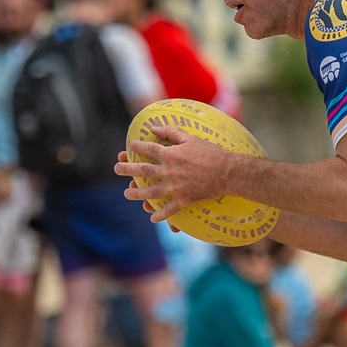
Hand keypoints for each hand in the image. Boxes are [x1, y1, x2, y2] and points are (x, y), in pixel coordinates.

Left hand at [113, 125, 237, 223]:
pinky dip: (161, 215)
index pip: (148, 149)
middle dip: (127, 169)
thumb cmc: (212, 153)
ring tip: (127, 193)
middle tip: (117, 168)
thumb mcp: (191, 138)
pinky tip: (152, 217)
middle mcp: (169, 171)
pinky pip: (169, 209)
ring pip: (150, 192)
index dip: (137, 147)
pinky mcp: (184, 199)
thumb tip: (154, 128)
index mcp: (170, 155)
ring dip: (137, 193)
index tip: (130, 146)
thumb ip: (171, 132)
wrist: (229, 172)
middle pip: (143, 170)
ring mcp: (175, 187)